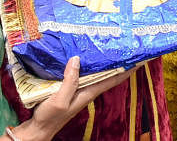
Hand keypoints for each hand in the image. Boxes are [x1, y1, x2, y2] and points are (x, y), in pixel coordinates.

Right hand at [15, 57, 131, 140]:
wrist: (39, 129)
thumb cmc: (50, 117)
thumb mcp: (59, 99)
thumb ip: (69, 81)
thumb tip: (77, 59)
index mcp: (88, 93)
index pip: (111, 79)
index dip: (125, 70)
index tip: (138, 60)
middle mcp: (86, 90)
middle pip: (106, 74)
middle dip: (117, 62)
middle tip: (126, 47)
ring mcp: (78, 90)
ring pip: (95, 73)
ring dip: (103, 62)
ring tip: (110, 48)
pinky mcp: (69, 88)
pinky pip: (82, 74)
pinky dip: (87, 65)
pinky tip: (84, 57)